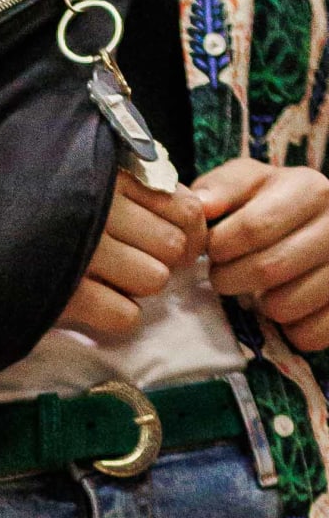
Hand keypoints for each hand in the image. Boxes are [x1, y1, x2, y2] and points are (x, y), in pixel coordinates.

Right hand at [59, 175, 206, 337]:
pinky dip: (115, 316)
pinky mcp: (64, 293)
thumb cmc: (35, 203)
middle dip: (156, 260)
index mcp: (112, 177)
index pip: (186, 210)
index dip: (187, 233)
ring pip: (153, 281)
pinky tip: (94, 303)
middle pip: (171, 248)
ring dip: (135, 288)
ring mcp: (82, 251)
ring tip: (104, 281)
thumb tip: (191, 216)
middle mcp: (101, 209)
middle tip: (127, 264)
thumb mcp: (89, 177)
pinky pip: (124, 315)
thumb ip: (136, 188)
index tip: (166, 243)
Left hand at [199, 158, 328, 352]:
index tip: (214, 251)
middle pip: (268, 269)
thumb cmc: (270, 204)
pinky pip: (308, 334)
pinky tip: (287, 305)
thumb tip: (202, 206)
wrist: (316, 227)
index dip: (220, 247)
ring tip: (258, 290)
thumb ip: (220, 188)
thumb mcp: (246, 184)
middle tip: (224, 275)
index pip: (253, 228)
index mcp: (309, 189)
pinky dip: (288, 330)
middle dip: (230, 279)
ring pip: (285, 305)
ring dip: (259, 306)